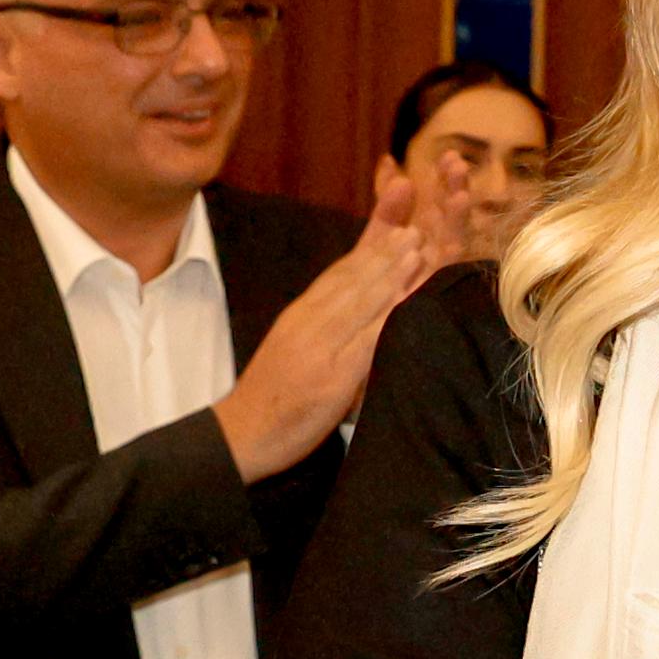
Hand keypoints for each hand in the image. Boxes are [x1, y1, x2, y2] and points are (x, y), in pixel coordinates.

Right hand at [213, 177, 434, 478]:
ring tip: (417, 246)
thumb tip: (349, 312)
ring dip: (391, 271)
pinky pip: (365, 340)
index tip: (395, 224)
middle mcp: (309, 321)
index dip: (369, 247)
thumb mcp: (296, 350)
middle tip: (414, 225)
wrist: (240, 435)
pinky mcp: (331, 375)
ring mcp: (319, 345)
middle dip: (385, 249)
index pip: (340, 273)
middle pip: (351, 277)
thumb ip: (323, 329)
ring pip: (359, 300)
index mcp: (302, 315)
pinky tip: (409, 303)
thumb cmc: (273, 397)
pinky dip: (387, 317)